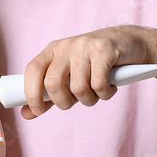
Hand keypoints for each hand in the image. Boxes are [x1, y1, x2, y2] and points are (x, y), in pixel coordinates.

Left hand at [21, 25, 155, 117]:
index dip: (31, 93)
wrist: (131, 42)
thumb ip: (49, 95)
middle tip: (76, 101)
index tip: (37, 110)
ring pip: (78, 88)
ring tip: (98, 92)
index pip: (32, 70)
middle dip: (64, 102)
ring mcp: (84, 46)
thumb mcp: (70, 75)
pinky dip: (105, 94)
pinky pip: (98, 85)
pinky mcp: (104, 50)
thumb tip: (26, 114)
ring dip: (89, 99)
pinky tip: (110, 87)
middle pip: (53, 83)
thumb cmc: (96, 64)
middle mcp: (66, 46)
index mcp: (53, 50)